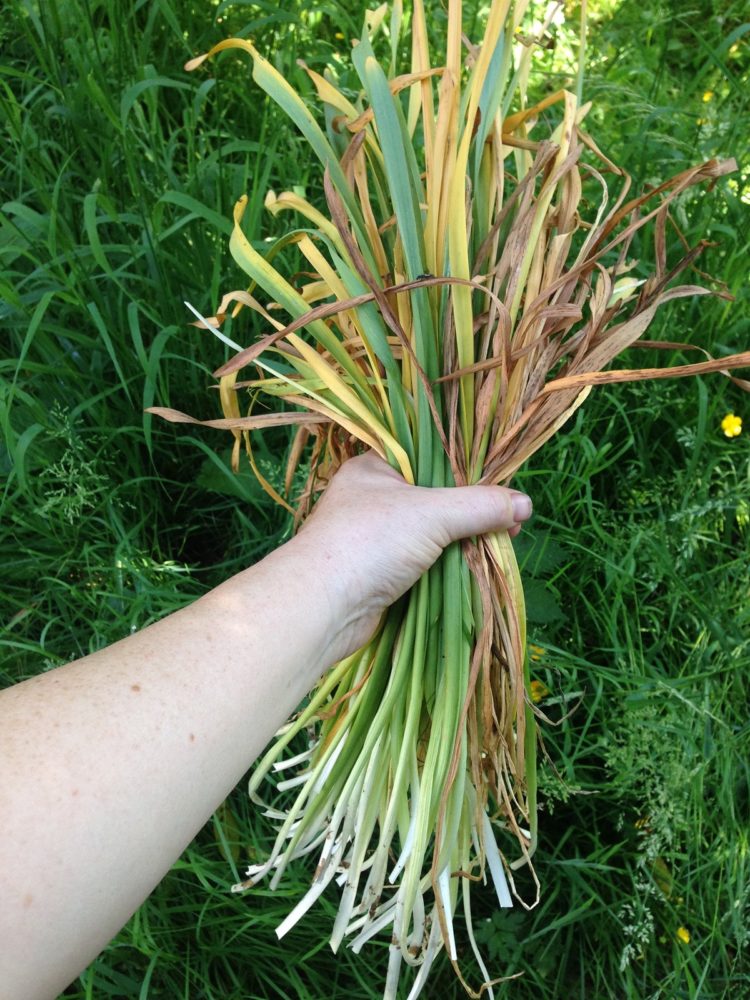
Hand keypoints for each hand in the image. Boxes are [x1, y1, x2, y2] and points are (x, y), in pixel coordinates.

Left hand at [289, 452, 531, 657]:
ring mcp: (374, 539)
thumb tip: (525, 504)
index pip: (430, 459)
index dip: (468, 472)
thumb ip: (479, 506)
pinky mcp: (379, 574)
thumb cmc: (369, 542)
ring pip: (430, 536)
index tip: (503, 488)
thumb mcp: (432, 513)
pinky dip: (445, 568)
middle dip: (470, 514)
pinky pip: (422, 565)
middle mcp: (372, 499)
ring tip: (498, 546)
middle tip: (509, 524)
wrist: (322, 606)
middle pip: (435, 500)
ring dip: (460, 544)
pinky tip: (472, 570)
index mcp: (375, 468)